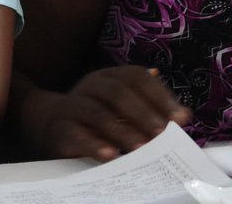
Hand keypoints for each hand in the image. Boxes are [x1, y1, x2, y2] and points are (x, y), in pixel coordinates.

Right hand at [27, 66, 191, 160]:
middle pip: (117, 92)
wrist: (48, 122)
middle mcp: (90, 85)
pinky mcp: (59, 128)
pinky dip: (94, 145)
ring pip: (97, 112)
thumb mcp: (121, 108)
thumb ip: (150, 109)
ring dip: (122, 130)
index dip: (160, 95)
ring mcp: (72, 105)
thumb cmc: (96, 117)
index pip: (136, 77)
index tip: (181, 117)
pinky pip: (76, 134)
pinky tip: (111, 155)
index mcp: (109, 76)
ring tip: (142, 147)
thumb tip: (183, 115)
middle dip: (143, 113)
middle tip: (162, 133)